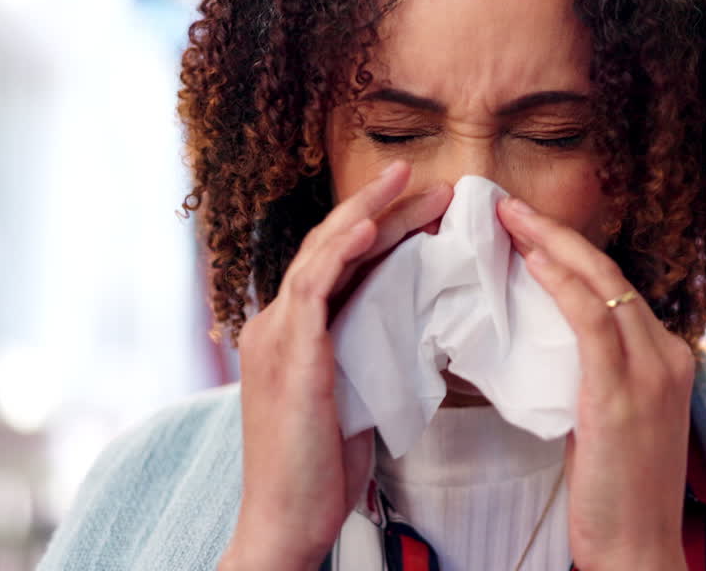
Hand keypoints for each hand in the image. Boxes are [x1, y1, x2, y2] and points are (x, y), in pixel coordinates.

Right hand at [220, 161, 451, 570]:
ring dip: (368, 214)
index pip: (336, 265)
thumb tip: (417, 321)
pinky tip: (370, 227)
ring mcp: (275, 335)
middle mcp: (275, 324)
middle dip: (380, 210)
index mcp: (290, 333)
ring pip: (320, 253)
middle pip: (329, 247)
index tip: (425, 210)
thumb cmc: (322, 469)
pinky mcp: (287, 354)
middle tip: (430, 184)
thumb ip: (371, 352)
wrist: (288, 520)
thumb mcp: (355, 395)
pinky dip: (341, 251)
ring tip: (410, 185)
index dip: (380, 231)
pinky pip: (313, 286)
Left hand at [498, 196, 692, 570]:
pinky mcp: (625, 394)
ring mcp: (652, 372)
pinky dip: (561, 283)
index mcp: (666, 359)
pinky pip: (592, 320)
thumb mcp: (610, 421)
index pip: (615, 289)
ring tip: (508, 218)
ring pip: (601, 284)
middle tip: (509, 207)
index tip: (529, 230)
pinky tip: (531, 261)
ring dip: (551, 244)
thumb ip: (594, 377)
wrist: (638, 551)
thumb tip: (549, 345)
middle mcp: (667, 355)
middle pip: (609, 273)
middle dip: (557, 233)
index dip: (571, 254)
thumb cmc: (617, 494)